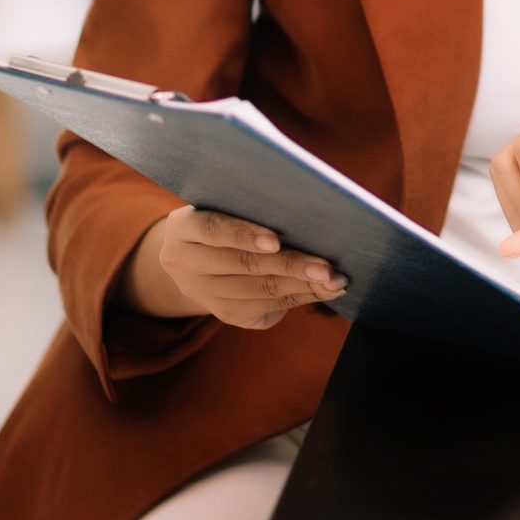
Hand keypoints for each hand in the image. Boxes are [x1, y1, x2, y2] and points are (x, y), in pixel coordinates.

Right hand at [119, 205, 347, 330]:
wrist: (193, 256)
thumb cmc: (224, 215)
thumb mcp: (223, 204)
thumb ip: (251, 207)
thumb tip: (307, 210)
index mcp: (183, 230)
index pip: (213, 230)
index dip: (244, 235)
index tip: (276, 240)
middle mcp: (185, 266)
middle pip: (243, 266)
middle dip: (290, 266)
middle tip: (327, 267)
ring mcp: (204, 295)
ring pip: (259, 292)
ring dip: (303, 287)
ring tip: (336, 281)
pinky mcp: (226, 315)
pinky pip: (267, 310)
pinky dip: (301, 299)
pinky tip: (326, 291)